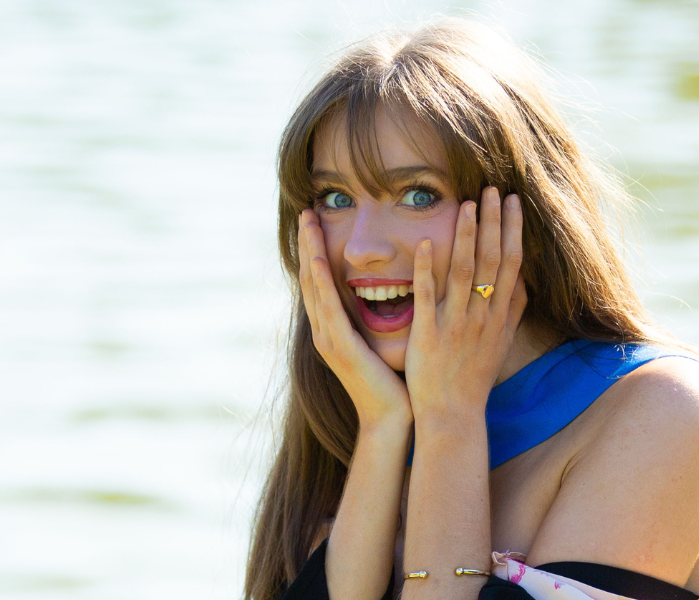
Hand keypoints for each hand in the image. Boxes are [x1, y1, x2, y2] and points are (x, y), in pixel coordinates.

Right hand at [297, 208, 411, 426]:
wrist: (391, 420)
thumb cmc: (393, 383)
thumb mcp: (381, 341)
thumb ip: (378, 317)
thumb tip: (391, 288)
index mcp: (335, 329)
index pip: (321, 282)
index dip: (316, 250)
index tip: (316, 222)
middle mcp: (325, 331)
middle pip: (311, 278)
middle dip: (308, 243)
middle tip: (305, 211)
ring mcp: (329, 339)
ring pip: (315, 287)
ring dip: (310, 252)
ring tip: (307, 223)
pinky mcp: (341, 348)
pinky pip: (329, 308)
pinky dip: (322, 283)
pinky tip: (319, 260)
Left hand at [405, 187, 526, 418]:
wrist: (453, 414)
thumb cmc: (475, 377)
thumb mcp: (502, 342)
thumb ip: (513, 310)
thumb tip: (524, 280)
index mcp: (499, 316)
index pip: (511, 264)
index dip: (512, 230)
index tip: (512, 201)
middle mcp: (482, 316)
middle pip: (491, 261)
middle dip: (493, 222)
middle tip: (492, 188)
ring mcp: (456, 324)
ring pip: (464, 273)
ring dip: (465, 236)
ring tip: (467, 205)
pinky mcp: (428, 334)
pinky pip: (427, 297)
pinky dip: (426, 270)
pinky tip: (423, 243)